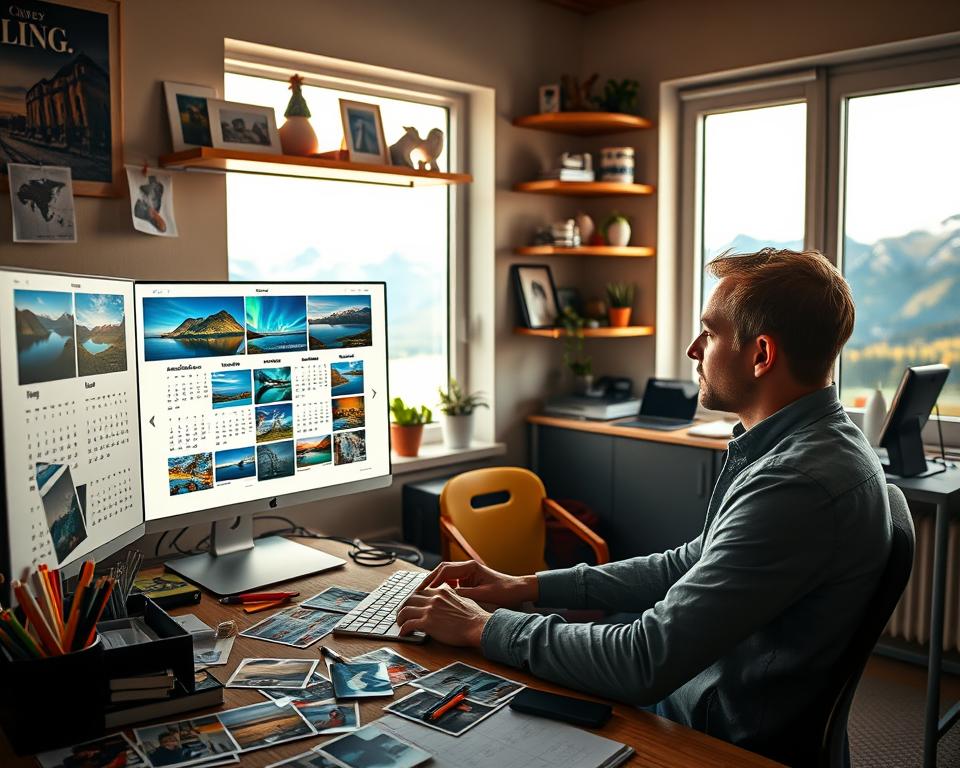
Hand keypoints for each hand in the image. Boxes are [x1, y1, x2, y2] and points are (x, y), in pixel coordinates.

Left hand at [396, 584, 490, 646]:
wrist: (478, 626)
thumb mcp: (462, 599)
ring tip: (400, 624)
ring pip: (405, 610)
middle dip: (403, 607)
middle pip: (410, 599)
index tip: (410, 605)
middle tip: (401, 615)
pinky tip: (404, 634)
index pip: (420, 591)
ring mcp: (429, 610)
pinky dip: (403, 629)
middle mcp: (433, 598)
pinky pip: (408, 625)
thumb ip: (451, 597)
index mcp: (441, 591)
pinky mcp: (427, 623)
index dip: (413, 599)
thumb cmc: (474, 617)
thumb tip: (447, 599)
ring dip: (400, 618)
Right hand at [417, 560, 537, 608]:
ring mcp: (468, 573)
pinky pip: (452, 582)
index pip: (445, 570)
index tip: (423, 591)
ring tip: (424, 596)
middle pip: (442, 571)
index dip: (432, 580)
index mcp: (470, 567)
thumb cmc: (504, 591)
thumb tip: (445, 597)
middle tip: (417, 592)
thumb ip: (464, 594)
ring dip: (435, 585)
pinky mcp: (469, 580)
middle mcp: (467, 567)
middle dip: (429, 581)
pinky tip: (438, 599)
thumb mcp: (483, 595)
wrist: (518, 590)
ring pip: (445, 576)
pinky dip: (443, 589)